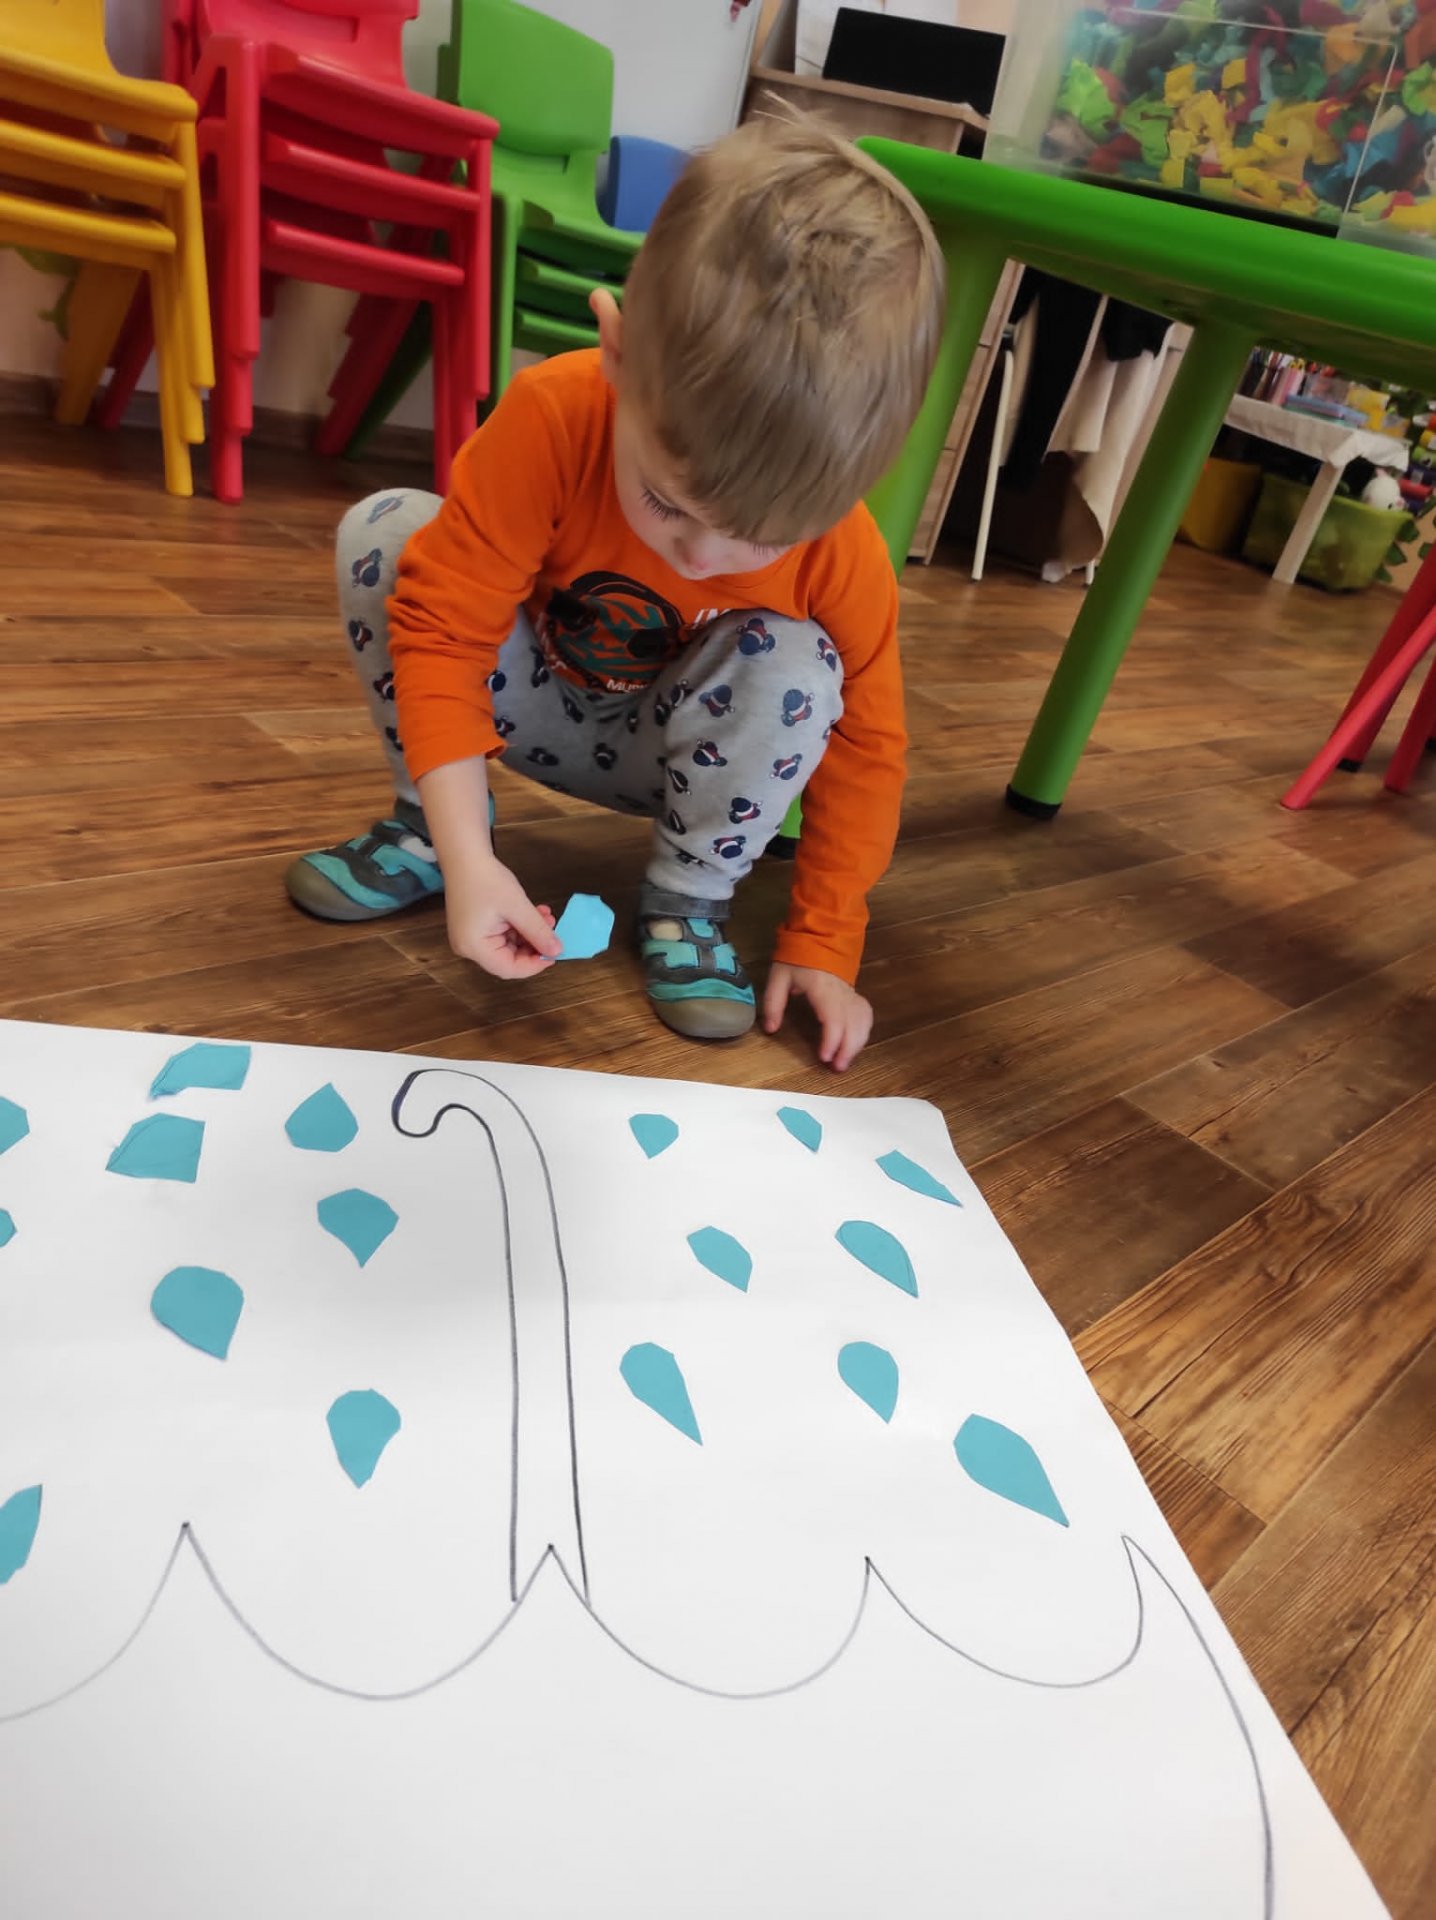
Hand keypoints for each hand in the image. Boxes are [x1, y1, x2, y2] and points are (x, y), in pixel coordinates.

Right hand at [445, 857, 560, 979]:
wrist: (465, 855)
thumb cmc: (486, 879)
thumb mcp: (518, 907)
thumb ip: (538, 932)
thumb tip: (557, 951)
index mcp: (473, 946)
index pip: (508, 969)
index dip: (534, 965)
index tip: (555, 953)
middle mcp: (468, 947)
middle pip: (508, 959)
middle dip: (534, 945)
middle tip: (553, 930)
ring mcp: (471, 938)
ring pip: (509, 946)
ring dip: (529, 933)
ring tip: (546, 916)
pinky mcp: (476, 928)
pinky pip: (502, 935)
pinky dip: (520, 926)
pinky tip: (534, 913)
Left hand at [762, 964, 873, 1071]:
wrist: (819, 936)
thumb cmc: (797, 957)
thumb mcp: (778, 976)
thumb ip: (773, 1002)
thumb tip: (771, 1029)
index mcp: (822, 987)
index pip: (833, 1017)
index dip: (831, 1040)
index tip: (823, 1057)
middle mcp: (841, 992)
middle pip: (853, 1024)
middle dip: (847, 1049)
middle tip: (836, 1068)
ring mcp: (851, 992)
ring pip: (863, 1021)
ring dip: (857, 1043)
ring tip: (844, 1061)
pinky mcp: (855, 994)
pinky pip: (865, 1015)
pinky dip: (863, 1032)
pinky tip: (855, 1043)